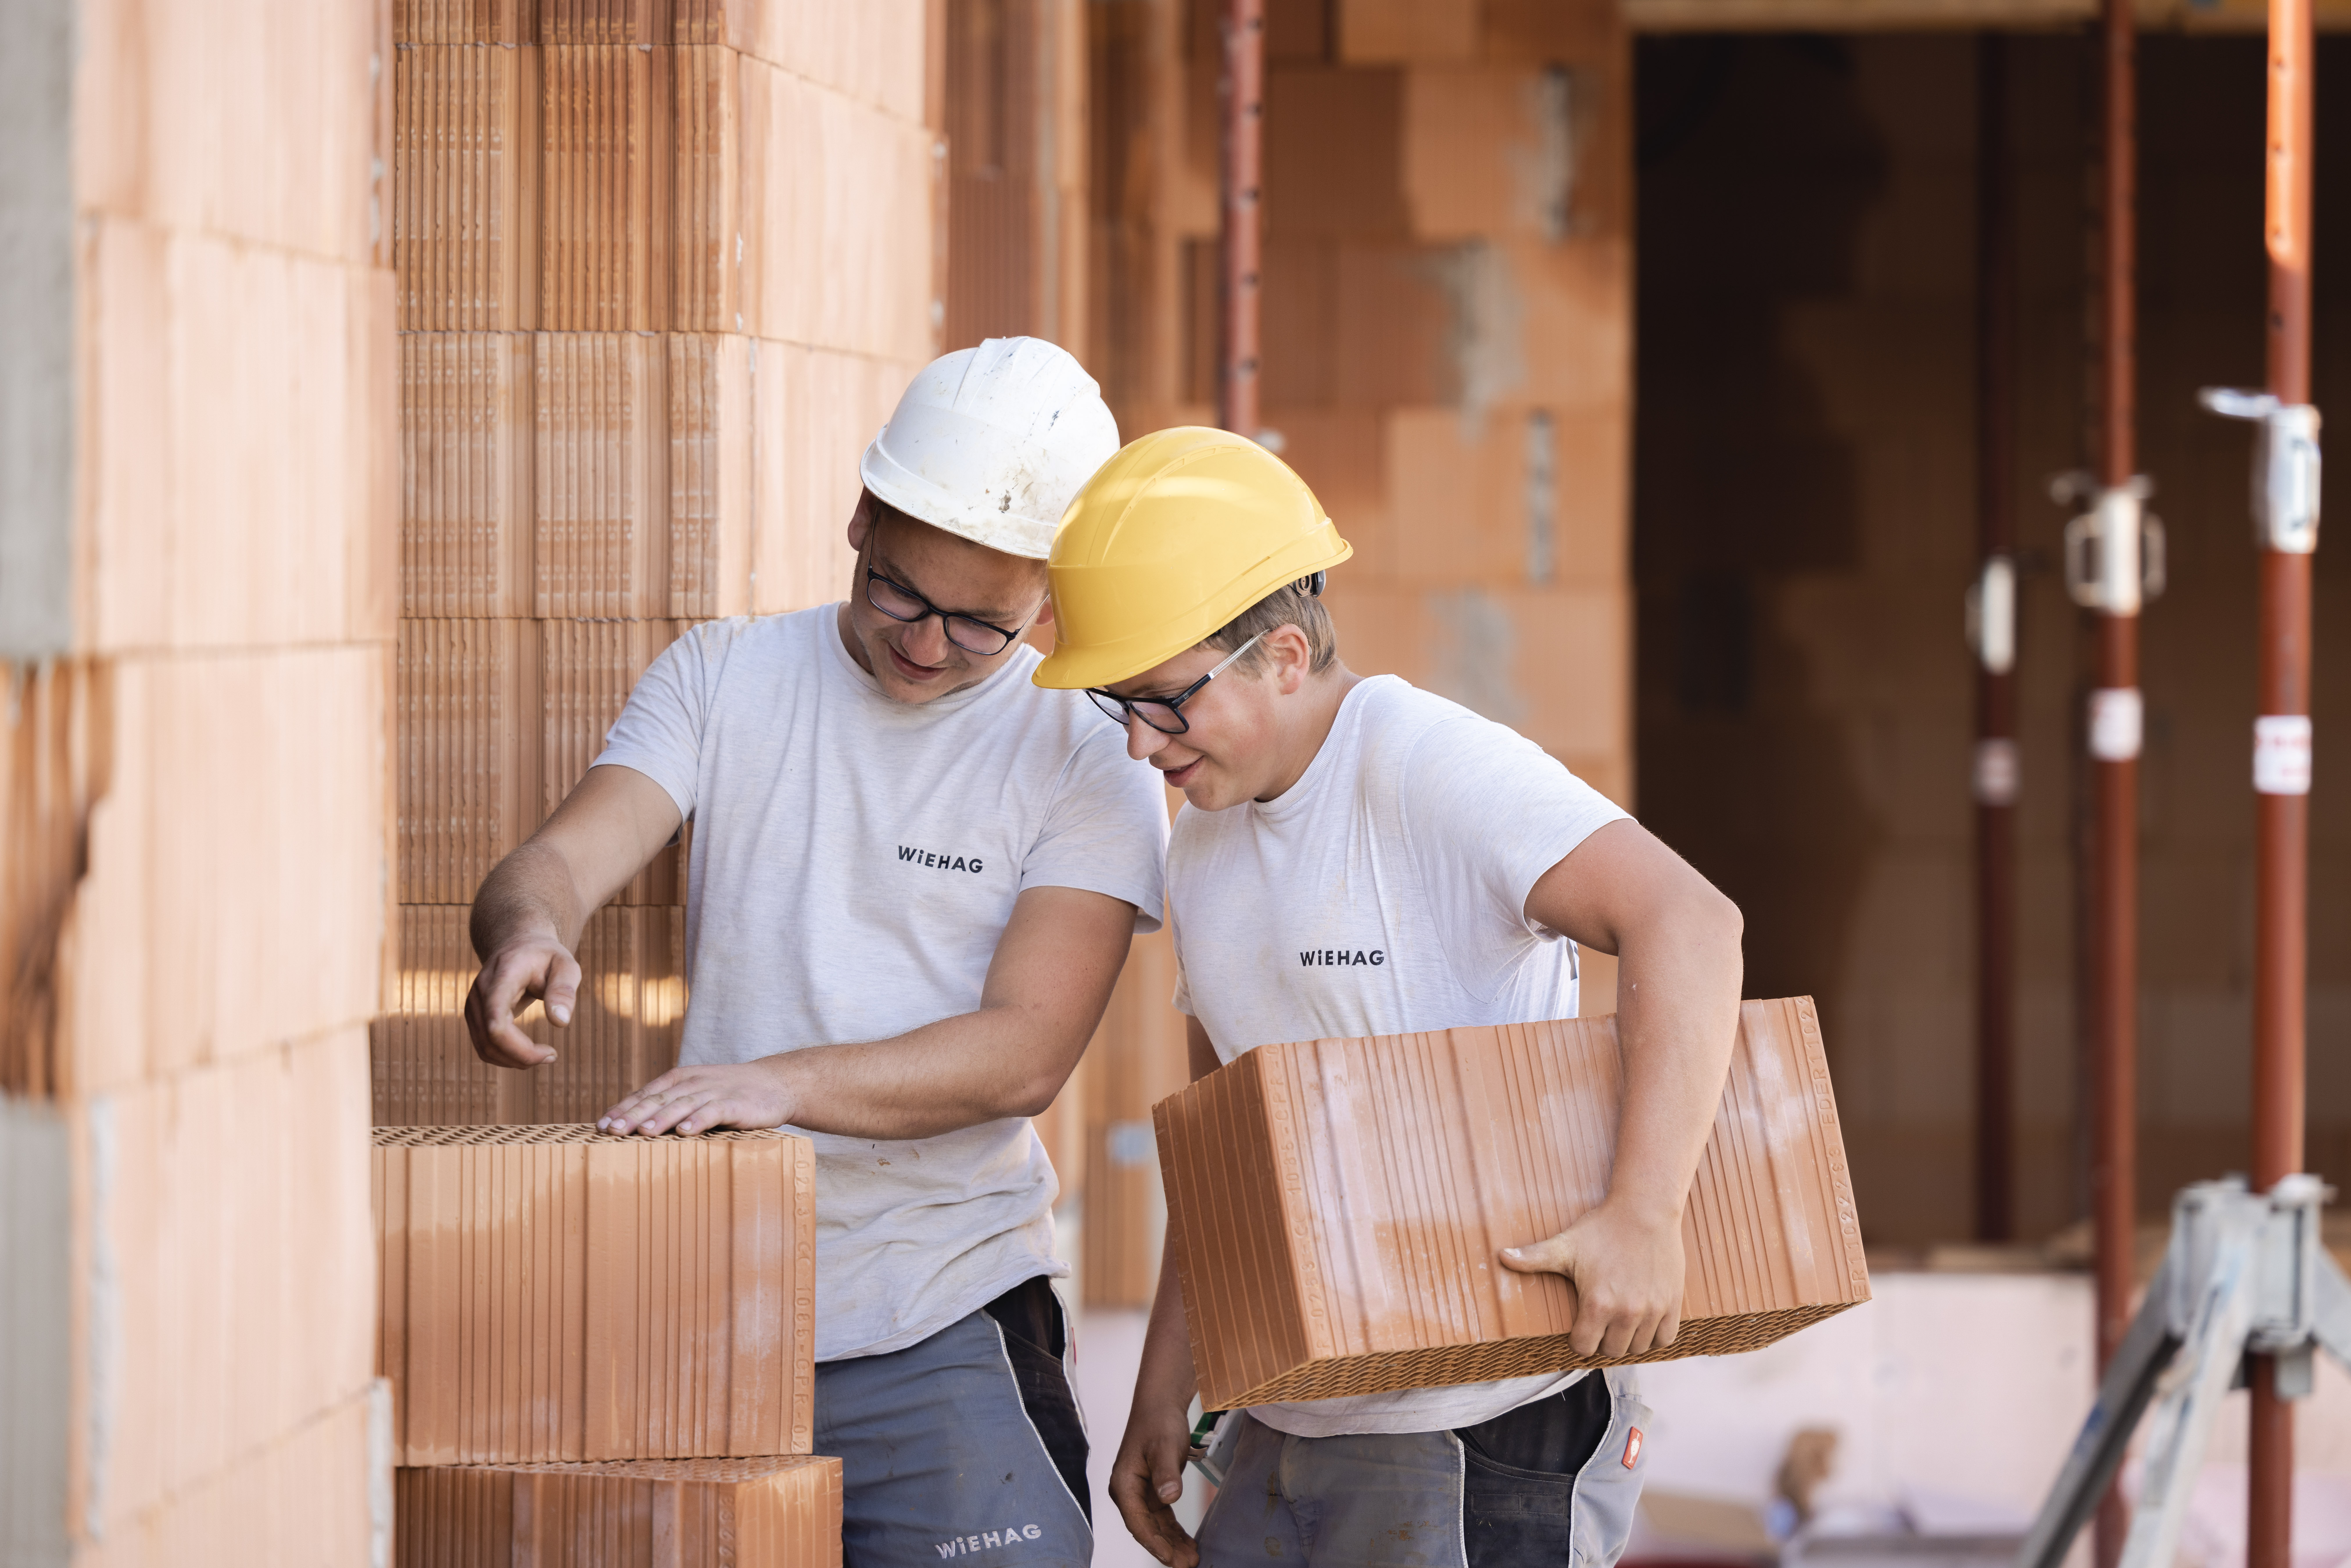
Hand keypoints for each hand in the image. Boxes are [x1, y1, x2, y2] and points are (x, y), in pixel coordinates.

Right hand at [464, 932, 577, 1068]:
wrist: (519, 946)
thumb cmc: (546, 957)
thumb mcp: (566, 965)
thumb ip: (564, 990)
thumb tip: (560, 1022)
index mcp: (504, 974)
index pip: (495, 1011)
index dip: (511, 1040)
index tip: (548, 1051)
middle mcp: (481, 990)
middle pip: (491, 1036)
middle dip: (523, 1055)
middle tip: (552, 1056)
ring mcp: (473, 1005)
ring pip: (484, 1047)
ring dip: (514, 1060)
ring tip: (545, 1055)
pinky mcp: (474, 1016)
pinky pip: (483, 1046)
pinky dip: (505, 1057)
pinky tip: (528, 1053)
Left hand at [598, 1059, 794, 1135]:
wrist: (775, 1083)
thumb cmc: (730, 1094)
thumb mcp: (697, 1092)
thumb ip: (671, 1104)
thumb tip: (635, 1126)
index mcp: (680, 1079)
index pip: (645, 1094)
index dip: (622, 1108)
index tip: (600, 1125)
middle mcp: (693, 1082)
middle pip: (657, 1099)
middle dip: (632, 1115)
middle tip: (610, 1130)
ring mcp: (714, 1092)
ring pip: (682, 1104)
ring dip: (660, 1118)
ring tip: (641, 1132)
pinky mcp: (735, 1104)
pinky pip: (714, 1112)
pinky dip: (698, 1121)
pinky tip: (684, 1132)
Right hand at [1108, 1397, 1200, 1567]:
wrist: (1160, 1404)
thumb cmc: (1159, 1422)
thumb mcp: (1164, 1446)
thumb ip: (1166, 1473)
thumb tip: (1167, 1498)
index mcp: (1123, 1485)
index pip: (1138, 1523)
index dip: (1154, 1544)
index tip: (1171, 1560)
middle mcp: (1128, 1492)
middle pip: (1146, 1529)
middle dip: (1166, 1549)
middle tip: (1187, 1566)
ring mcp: (1140, 1493)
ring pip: (1155, 1526)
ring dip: (1172, 1543)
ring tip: (1191, 1560)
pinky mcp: (1153, 1490)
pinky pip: (1163, 1517)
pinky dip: (1175, 1531)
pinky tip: (1188, 1542)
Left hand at [1499, 1198, 1685, 1358]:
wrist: (1645, 1210)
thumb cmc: (1602, 1228)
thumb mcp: (1565, 1245)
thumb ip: (1532, 1257)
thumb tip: (1500, 1256)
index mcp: (1597, 1304)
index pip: (1583, 1347)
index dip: (1579, 1338)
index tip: (1581, 1325)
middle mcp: (1626, 1312)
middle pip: (1611, 1351)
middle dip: (1603, 1340)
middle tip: (1601, 1321)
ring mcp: (1652, 1310)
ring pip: (1638, 1348)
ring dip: (1628, 1339)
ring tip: (1621, 1320)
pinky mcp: (1672, 1305)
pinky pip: (1665, 1339)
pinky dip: (1654, 1335)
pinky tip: (1643, 1320)